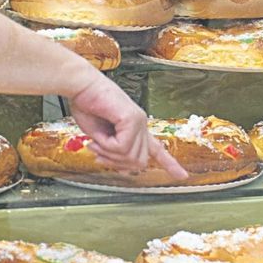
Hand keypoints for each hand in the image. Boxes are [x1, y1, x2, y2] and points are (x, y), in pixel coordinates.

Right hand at [68, 74, 186, 178]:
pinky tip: (99, 136)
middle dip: (115, 162)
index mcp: (135, 128)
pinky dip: (107, 146)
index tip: (182, 175)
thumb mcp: (101, 137)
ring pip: (131, 157)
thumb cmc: (86, 105)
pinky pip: (122, 147)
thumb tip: (125, 168)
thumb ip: (114, 152)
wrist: (80, 86)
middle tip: (97, 152)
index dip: (170, 163)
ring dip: (108, 154)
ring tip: (95, 142)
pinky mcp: (131, 118)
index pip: (157, 149)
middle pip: (139, 161)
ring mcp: (138, 120)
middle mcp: (141, 124)